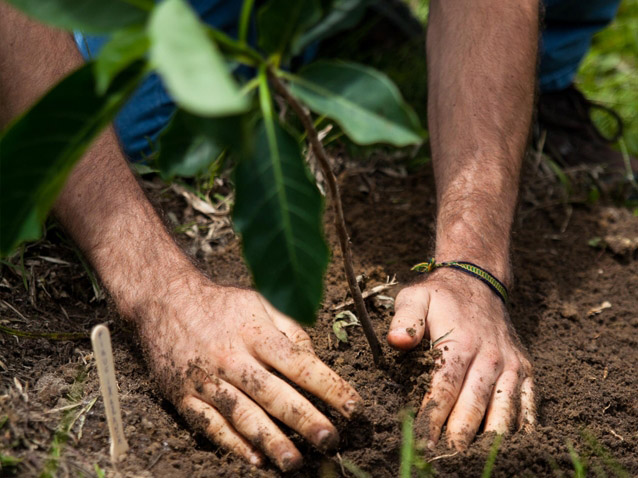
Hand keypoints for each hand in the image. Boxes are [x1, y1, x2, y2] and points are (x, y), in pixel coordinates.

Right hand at [135, 274, 360, 470]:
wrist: (164, 302)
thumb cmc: (221, 304)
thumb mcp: (259, 301)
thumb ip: (290, 326)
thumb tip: (315, 358)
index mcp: (255, 333)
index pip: (299, 363)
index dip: (329, 386)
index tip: (353, 407)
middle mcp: (232, 358)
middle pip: (273, 393)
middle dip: (304, 419)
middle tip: (329, 441)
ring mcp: (206, 380)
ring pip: (242, 415)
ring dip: (270, 440)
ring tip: (294, 462)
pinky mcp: (184, 396)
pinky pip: (210, 425)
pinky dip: (232, 444)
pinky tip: (255, 459)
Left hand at [387, 270, 534, 449]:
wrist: (480, 281)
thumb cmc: (442, 295)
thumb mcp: (416, 297)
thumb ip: (406, 319)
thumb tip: (396, 340)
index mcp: (461, 343)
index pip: (445, 389)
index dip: (433, 418)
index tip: (422, 442)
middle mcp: (491, 357)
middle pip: (475, 407)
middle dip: (459, 438)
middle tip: (446, 462)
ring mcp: (512, 366)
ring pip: (504, 411)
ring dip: (491, 441)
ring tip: (477, 463)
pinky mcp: (526, 370)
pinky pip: (529, 404)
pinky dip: (524, 428)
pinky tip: (514, 450)